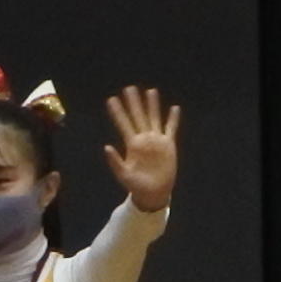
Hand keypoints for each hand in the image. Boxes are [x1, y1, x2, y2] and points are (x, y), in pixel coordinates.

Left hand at [100, 83, 180, 214]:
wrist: (154, 193)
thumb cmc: (136, 186)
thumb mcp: (124, 175)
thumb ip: (115, 161)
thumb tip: (106, 147)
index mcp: (131, 145)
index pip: (123, 124)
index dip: (118, 112)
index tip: (111, 99)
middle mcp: (143, 139)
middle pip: (138, 116)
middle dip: (134, 102)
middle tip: (129, 88)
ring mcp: (156, 141)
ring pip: (154, 118)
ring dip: (152, 105)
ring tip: (151, 91)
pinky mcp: (168, 145)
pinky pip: (171, 129)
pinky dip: (173, 119)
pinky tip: (174, 108)